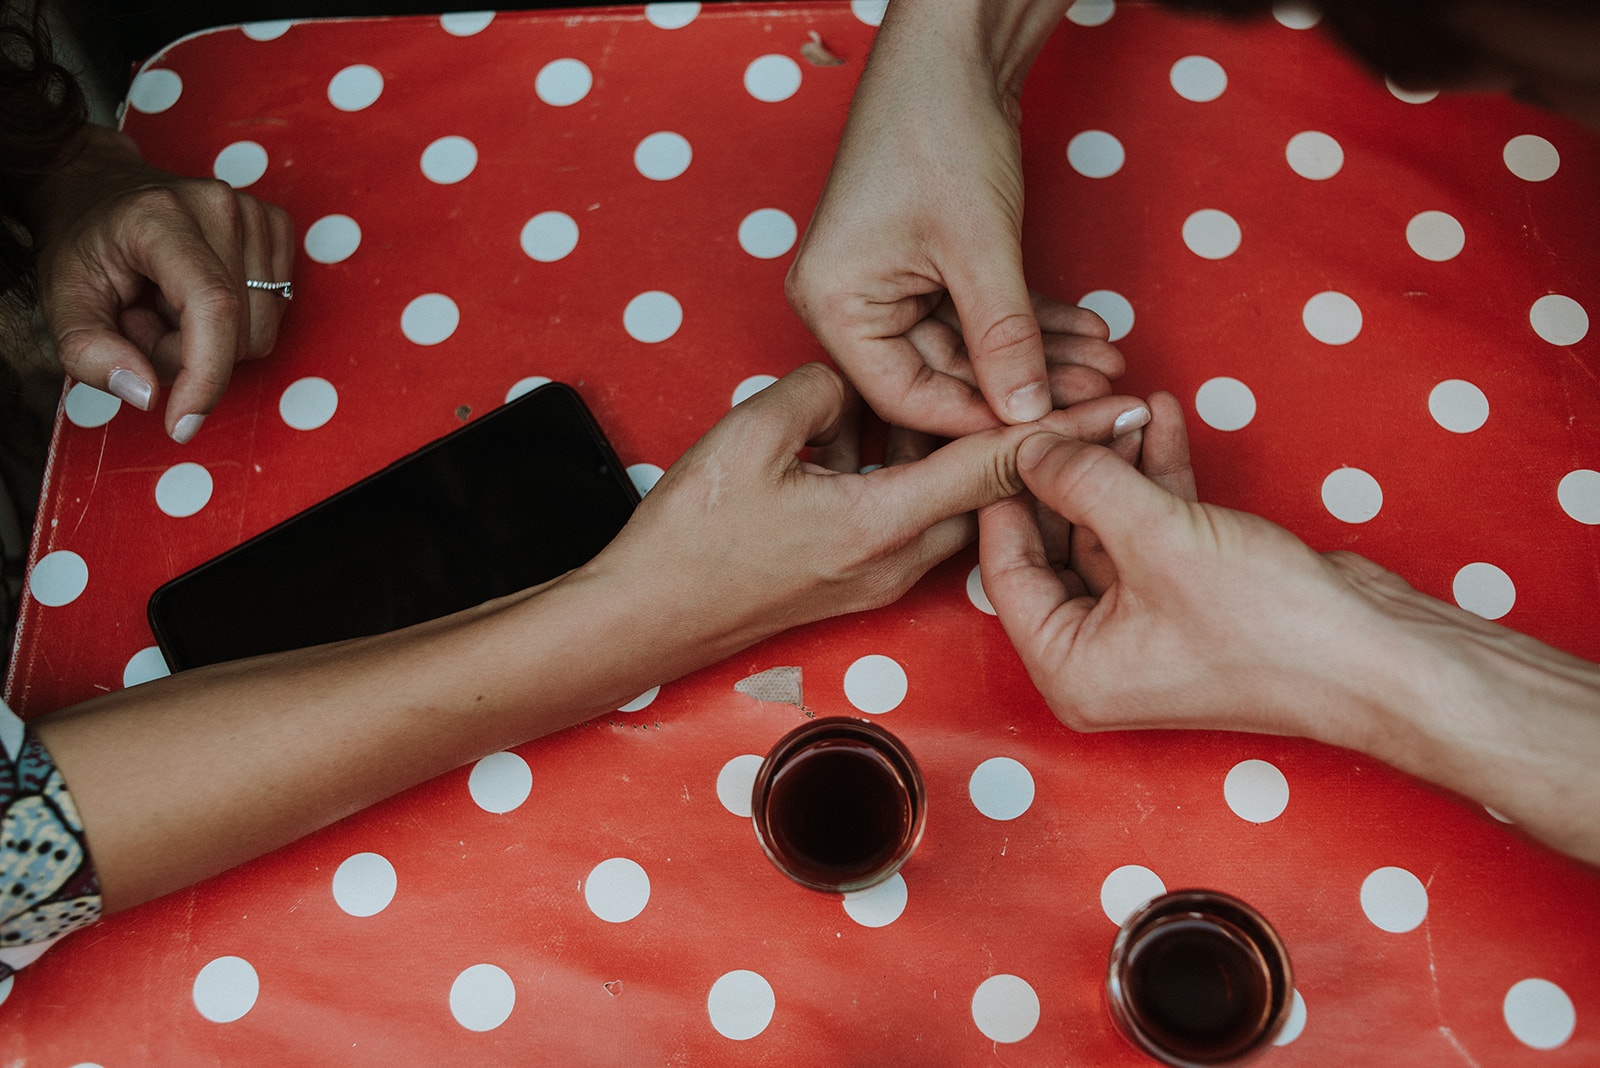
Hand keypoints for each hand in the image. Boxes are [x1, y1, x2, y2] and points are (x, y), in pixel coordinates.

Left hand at [30, 126, 293, 442]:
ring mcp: (255, 213)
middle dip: (190, 356)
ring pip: (261, 331)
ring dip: (213, 342)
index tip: (182, 423)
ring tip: (168, 308)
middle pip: (238, 333)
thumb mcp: (60, 303)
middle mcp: (219, 206)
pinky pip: (275, 313)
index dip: (206, 375)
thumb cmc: (82, 246)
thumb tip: (148, 394)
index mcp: (160, 217)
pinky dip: (237, 324)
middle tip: (144, 325)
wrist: (100, 189)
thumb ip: (89, 353)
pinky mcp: (275, 227)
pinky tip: (198, 297)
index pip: (214, 306)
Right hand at [589, 362, 1150, 660]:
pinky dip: (934, 479)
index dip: (1062, 431)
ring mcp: (879, 576)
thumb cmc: (691, 536)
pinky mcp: (858, 578)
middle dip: (1038, 444)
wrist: (649, 617)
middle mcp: (895, 559)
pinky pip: (919, 519)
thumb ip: (820, 391)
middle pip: (989, 493)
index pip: (994, 467)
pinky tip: (915, 437)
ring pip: (954, 505)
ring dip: (981, 461)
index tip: (1121, 407)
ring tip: (1011, 405)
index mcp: (879, 522)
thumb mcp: (752, 434)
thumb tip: (856, 384)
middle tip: (1089, 395)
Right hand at [786, 0, 1117, 437]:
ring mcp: (887, 283)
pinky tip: (1085, 331)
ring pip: (970, 345)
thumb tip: (1028, 413)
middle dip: (1024, 382)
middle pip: (942, 373)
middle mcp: (850, 302)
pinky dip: (1029, 321)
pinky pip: (977, 311)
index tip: (1043, 429)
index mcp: (834, 305)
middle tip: (1096, 395)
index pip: (904, 394)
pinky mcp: (923, 264)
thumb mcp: (978, 247)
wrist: (952, 45)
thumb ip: (1004, 338)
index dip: (977, 417)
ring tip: (1105, 363)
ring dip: (1038, 354)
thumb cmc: (938, 129)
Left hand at [978, 391, 1428, 741]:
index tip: (1006, 428)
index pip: (1004, 567)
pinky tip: (1161, 413)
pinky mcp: (1191, 596)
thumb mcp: (1155, 537)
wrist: (1380, 656)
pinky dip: (1158, 477)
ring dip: (1118, 462)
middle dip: (1068, 468)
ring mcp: (1145, 625)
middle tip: (1070, 403)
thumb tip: (1028, 445)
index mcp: (1067, 667)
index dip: (1004, 492)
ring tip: (1123, 398)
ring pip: (1107, 528)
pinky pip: (1154, 529)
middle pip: (1055, 543)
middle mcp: (1097, 655)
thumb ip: (1082, 483)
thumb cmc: (1265, 622)